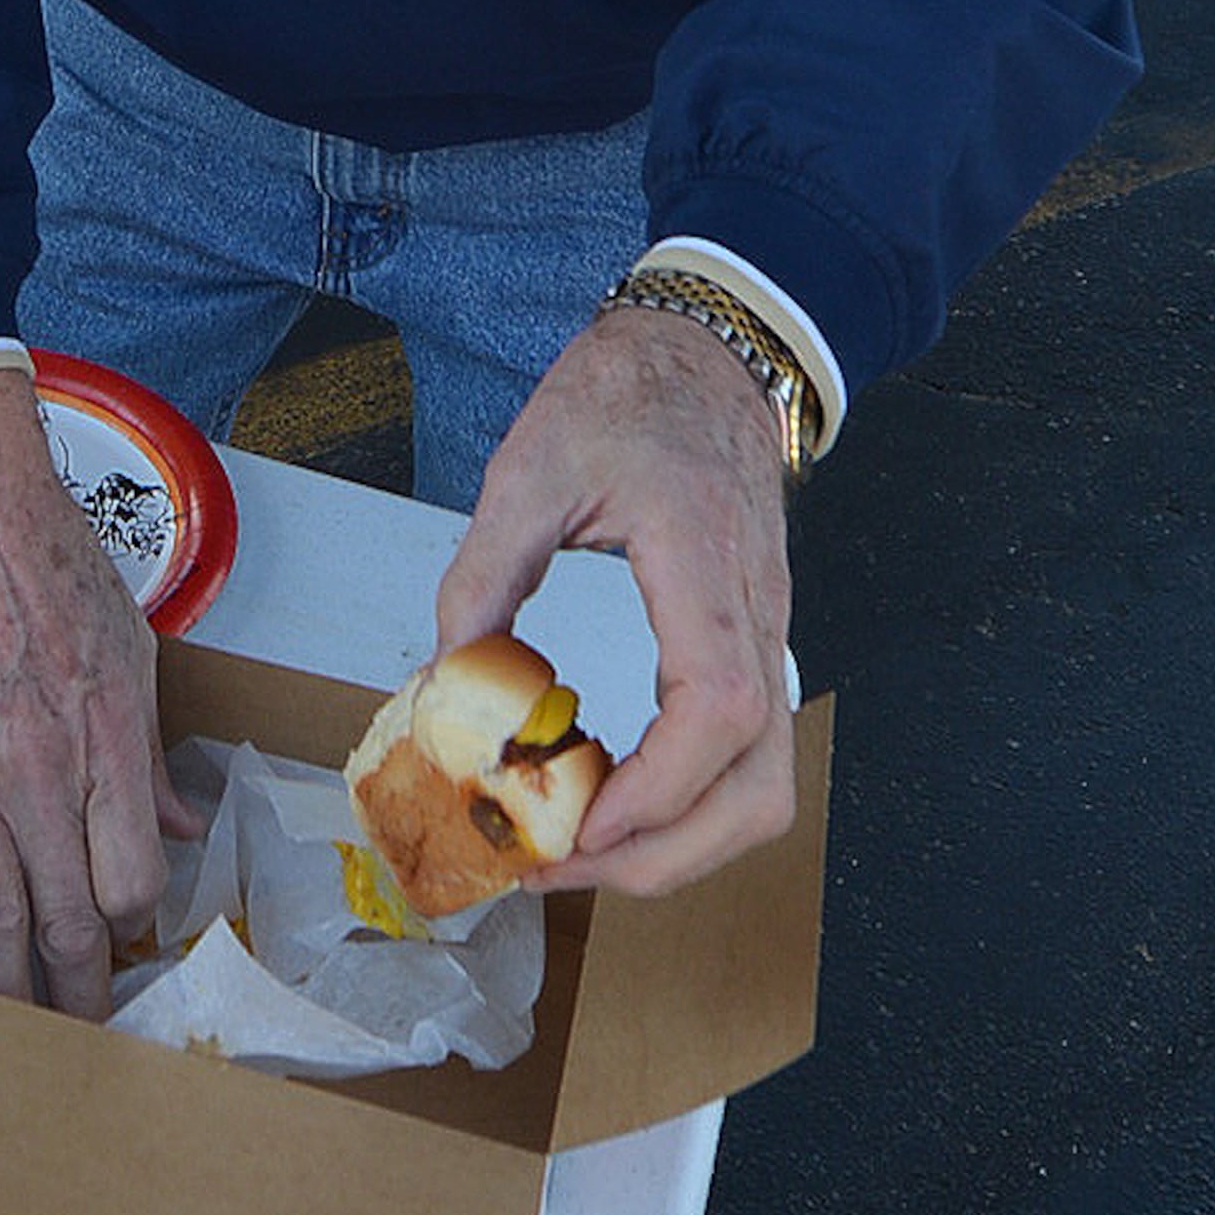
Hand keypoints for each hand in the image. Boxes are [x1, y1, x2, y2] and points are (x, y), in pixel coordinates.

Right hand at [0, 363, 192, 1016]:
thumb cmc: (50, 564)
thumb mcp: (133, 650)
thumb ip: (151, 756)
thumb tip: (182, 826)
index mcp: (108, 741)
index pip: (132, 881)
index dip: (135, 925)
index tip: (132, 941)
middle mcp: (40, 774)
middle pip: (66, 922)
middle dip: (78, 996)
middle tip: (86, 1042)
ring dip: (10, 995)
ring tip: (23, 1042)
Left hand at [437, 307, 796, 896]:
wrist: (706, 353)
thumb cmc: (628, 395)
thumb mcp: (531, 465)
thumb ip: (485, 572)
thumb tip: (447, 679)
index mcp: (706, 561)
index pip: (722, 708)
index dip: (658, 789)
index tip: (580, 824)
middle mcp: (756, 614)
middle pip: (761, 783)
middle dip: (665, 853)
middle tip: (558, 861)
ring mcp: (766, 636)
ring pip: (763, 785)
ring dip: (678, 842)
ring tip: (576, 844)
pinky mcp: (753, 647)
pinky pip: (743, 757)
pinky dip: (683, 802)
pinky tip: (607, 793)